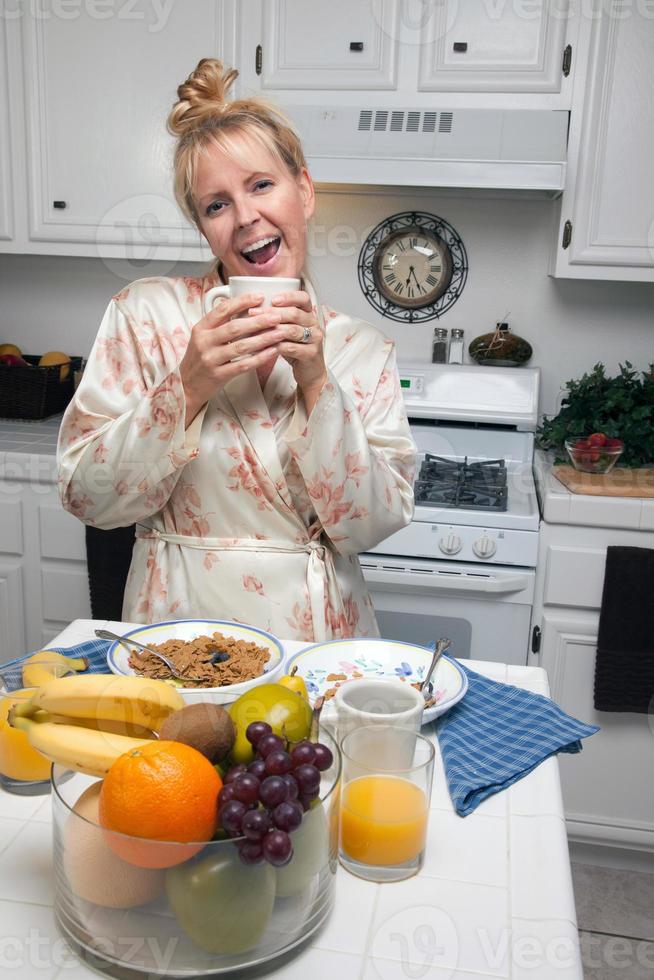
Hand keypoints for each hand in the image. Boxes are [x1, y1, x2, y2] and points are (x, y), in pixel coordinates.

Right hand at [180, 292, 284, 423]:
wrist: (186, 386)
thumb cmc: (199, 358)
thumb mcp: (202, 337)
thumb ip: (219, 324)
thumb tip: (243, 306)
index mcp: (201, 328)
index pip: (222, 310)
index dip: (242, 302)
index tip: (259, 297)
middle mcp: (204, 342)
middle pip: (235, 327)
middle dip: (258, 321)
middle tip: (276, 316)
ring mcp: (210, 359)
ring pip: (241, 346)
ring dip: (263, 339)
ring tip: (279, 333)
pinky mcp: (218, 375)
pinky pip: (243, 365)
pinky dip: (259, 358)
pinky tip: (272, 352)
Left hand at [262, 289, 327, 412]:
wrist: (310, 373)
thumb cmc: (295, 349)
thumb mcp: (286, 331)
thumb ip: (276, 320)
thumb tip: (251, 310)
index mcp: (308, 314)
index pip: (303, 298)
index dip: (289, 296)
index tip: (272, 299)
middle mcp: (314, 325)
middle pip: (295, 313)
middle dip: (272, 312)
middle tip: (254, 313)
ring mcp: (314, 339)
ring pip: (293, 330)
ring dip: (272, 329)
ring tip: (256, 330)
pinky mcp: (311, 354)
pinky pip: (292, 348)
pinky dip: (276, 346)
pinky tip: (264, 346)